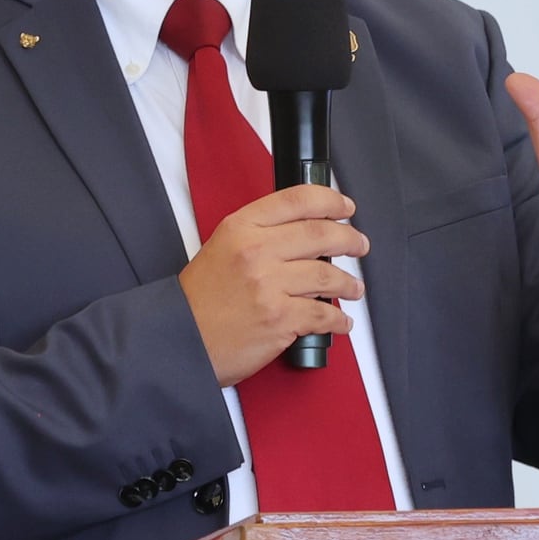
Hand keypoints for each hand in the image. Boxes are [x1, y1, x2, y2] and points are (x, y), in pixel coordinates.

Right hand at [179, 185, 365, 386]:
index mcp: (241, 228)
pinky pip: (323, 315)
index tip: (345, 208)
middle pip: (321, 234)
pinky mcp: (279, 319)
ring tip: (353, 288)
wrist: (179, 339)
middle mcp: (256, 251)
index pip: (297, 200)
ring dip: (348, 283)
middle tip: (359, 245)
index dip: (330, 201)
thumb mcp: (221, 248)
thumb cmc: (199, 300)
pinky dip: (338, 320)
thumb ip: (259, 235)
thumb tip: (304, 234)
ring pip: (328, 276)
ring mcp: (269, 286)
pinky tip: (341, 321)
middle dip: (350, 240)